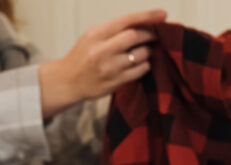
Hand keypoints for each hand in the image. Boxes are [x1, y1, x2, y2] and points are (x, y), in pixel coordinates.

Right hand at [39, 9, 166, 118]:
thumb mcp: (91, 37)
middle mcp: (102, 50)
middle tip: (155, 35)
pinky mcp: (114, 83)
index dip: (147, 16)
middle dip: (150, 34)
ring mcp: (109, 68)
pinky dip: (145, 65)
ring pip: (140, 55)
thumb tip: (140, 23)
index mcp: (96, 34)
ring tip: (146, 50)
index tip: (162, 14)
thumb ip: (112, 30)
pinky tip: (141, 63)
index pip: (126, 21)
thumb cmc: (81, 56)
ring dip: (148, 51)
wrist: (67, 82)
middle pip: (135, 36)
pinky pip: (139, 71)